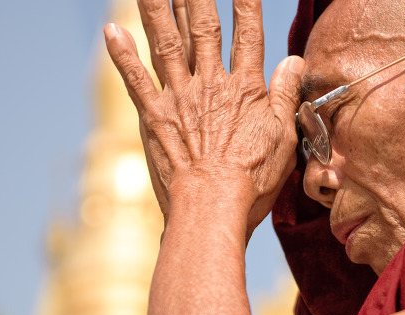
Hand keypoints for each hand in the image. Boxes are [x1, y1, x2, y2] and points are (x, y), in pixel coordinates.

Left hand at [104, 0, 303, 234]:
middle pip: (203, 26)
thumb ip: (285, 96)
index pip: (248, 34)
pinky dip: (121, 54)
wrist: (211, 205)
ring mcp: (178, 97)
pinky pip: (135, 79)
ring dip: (156, 6)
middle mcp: (210, 84)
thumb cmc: (252, 179)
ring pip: (166, 41)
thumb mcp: (283, 138)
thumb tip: (293, 62)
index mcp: (245, 89)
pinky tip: (111, 29)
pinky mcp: (153, 116)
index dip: (246, 3)